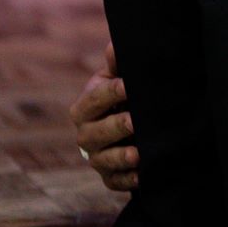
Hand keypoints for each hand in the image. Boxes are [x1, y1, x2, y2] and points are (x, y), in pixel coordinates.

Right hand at [68, 41, 139, 191]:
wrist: (127, 125)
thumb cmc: (122, 95)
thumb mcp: (119, 77)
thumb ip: (117, 64)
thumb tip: (116, 44)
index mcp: (85, 107)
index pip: (93, 99)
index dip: (110, 92)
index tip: (129, 86)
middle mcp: (86, 134)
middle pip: (94, 133)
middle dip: (115, 127)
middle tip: (135, 121)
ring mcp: (96, 157)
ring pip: (101, 160)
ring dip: (119, 158)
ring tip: (138, 154)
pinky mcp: (109, 176)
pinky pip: (114, 182)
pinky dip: (127, 180)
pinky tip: (142, 175)